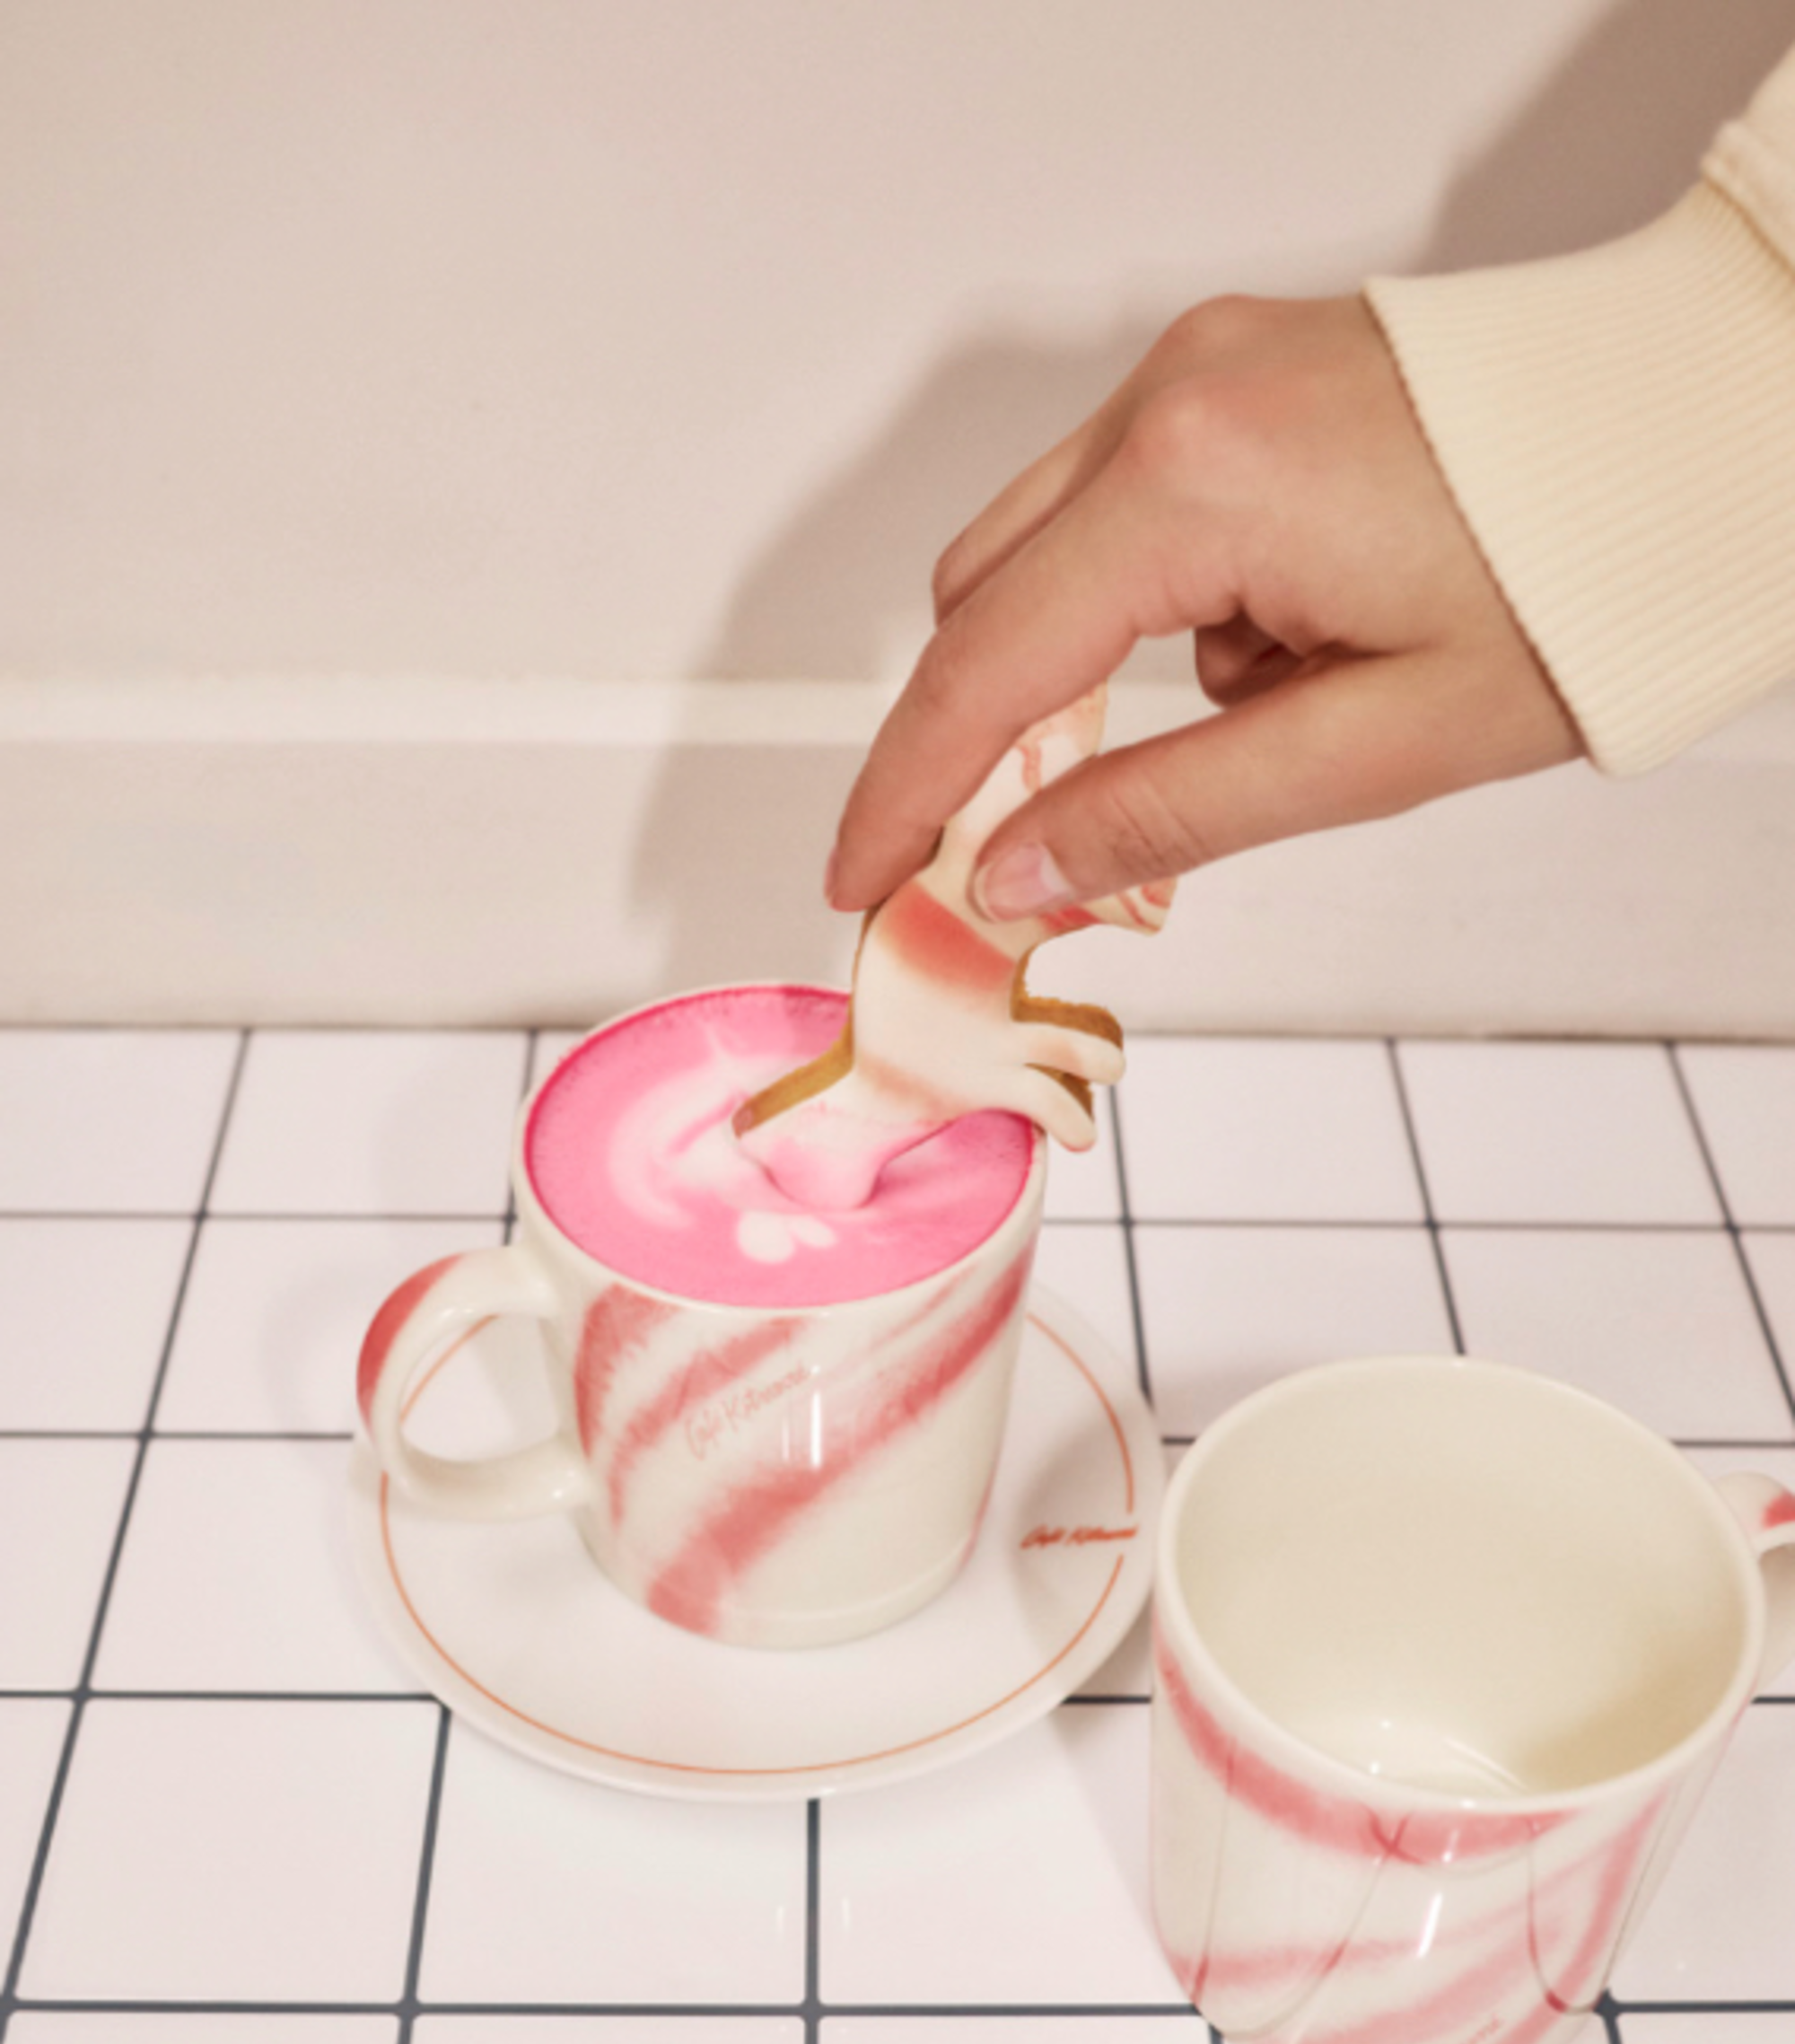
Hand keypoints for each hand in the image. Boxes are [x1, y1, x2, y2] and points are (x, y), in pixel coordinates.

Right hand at [826, 296, 1580, 920]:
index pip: (983, 668)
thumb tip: (1017, 869)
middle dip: (994, 733)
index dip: (906, 791)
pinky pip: (1135, 507)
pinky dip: (1169, 604)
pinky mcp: (1239, 372)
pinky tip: (1294, 645)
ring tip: (1267, 721)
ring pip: (1055, 553)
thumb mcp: (1371, 748)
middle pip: (986, 597)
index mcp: (1196, 484)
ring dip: (1101, 668)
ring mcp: (1204, 371)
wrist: (1698, 439)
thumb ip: (1169, 814)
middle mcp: (1175, 399)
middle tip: (1040, 846)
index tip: (858, 875)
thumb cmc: (1574, 581)